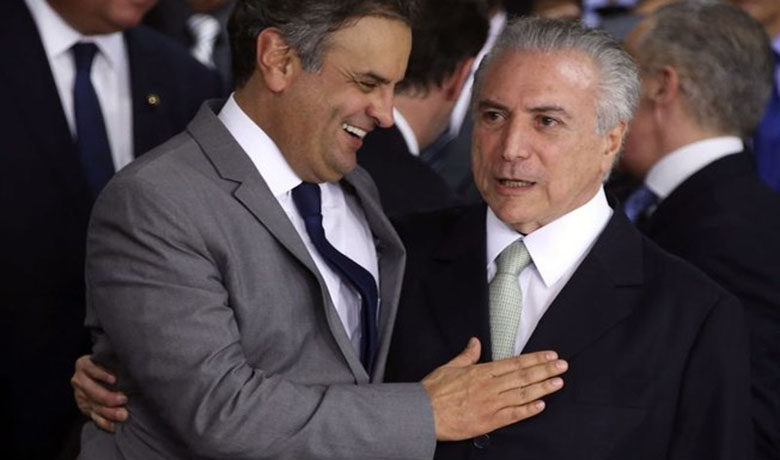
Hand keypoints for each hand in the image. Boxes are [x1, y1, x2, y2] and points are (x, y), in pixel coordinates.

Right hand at [71, 355, 128, 432]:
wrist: (100, 375)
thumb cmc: (111, 364)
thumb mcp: (109, 360)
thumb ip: (115, 363)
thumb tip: (133, 367)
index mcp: (84, 364)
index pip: (90, 368)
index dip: (102, 374)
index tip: (114, 379)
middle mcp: (79, 379)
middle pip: (92, 390)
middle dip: (108, 397)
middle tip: (124, 400)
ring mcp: (80, 395)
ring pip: (94, 405)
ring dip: (109, 412)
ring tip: (123, 415)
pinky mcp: (84, 407)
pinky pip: (94, 417)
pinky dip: (104, 423)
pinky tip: (114, 426)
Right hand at [421, 337, 566, 440]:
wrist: (423, 413)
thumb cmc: (433, 391)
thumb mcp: (449, 367)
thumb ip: (466, 355)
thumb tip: (475, 342)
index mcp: (481, 371)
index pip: (514, 363)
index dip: (535, 359)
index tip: (550, 355)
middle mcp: (489, 386)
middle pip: (523, 376)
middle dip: (545, 370)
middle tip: (562, 365)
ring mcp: (491, 404)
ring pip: (522, 394)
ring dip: (542, 387)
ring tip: (558, 382)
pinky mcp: (489, 421)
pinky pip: (513, 415)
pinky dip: (528, 410)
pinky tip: (541, 405)